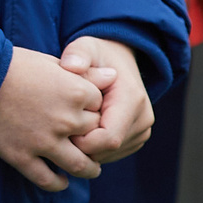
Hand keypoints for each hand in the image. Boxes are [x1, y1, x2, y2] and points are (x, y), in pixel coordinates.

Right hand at [0, 46, 104, 190]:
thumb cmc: (11, 64)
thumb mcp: (50, 61)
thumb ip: (84, 74)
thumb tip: (113, 77)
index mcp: (76, 92)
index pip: (101, 108)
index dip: (93, 109)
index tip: (84, 111)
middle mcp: (66, 120)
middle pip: (94, 135)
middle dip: (92, 137)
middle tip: (88, 140)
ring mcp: (45, 142)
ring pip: (80, 166)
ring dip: (88, 169)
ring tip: (88, 169)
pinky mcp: (22, 157)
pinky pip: (48, 180)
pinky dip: (58, 184)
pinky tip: (60, 181)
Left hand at [62, 36, 153, 162]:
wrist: (119, 60)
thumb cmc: (97, 55)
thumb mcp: (85, 47)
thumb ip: (77, 54)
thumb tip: (71, 66)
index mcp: (131, 100)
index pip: (107, 138)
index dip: (80, 140)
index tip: (60, 128)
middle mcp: (142, 119)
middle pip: (106, 150)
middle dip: (80, 146)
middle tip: (60, 129)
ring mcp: (142, 131)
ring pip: (108, 156)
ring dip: (86, 149)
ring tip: (70, 126)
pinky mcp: (136, 138)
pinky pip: (110, 155)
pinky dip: (93, 148)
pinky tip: (80, 130)